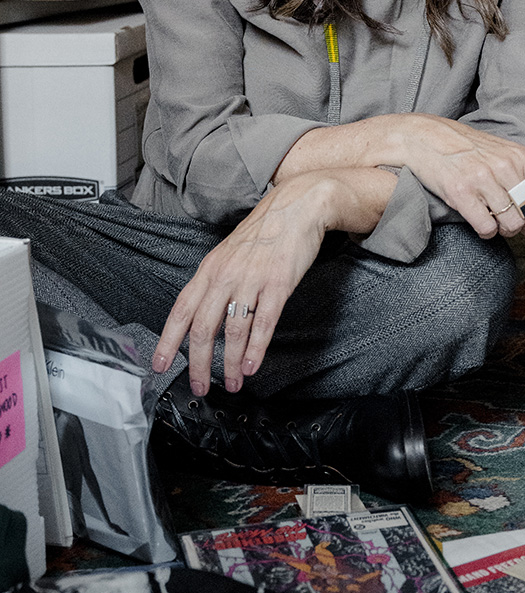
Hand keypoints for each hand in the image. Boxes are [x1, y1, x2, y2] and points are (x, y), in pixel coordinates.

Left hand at [152, 169, 389, 395]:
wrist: (297, 207)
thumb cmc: (265, 231)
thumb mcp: (229, 253)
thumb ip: (215, 282)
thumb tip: (204, 314)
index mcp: (210, 269)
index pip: (181, 310)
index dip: (168, 341)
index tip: (160, 365)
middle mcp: (226, 276)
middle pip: (204, 328)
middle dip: (199, 364)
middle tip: (201, 385)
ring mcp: (252, 280)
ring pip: (234, 331)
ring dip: (232, 363)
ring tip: (234, 382)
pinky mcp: (278, 284)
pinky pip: (263, 323)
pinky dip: (256, 349)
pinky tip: (253, 364)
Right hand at [395, 114, 524, 239]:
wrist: (425, 137)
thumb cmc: (466, 148)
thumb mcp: (503, 152)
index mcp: (519, 156)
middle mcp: (504, 166)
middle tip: (516, 223)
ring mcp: (482, 179)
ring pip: (512, 224)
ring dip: (505, 230)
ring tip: (495, 220)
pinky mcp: (461, 193)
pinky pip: (487, 228)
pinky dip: (487, 232)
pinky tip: (480, 222)